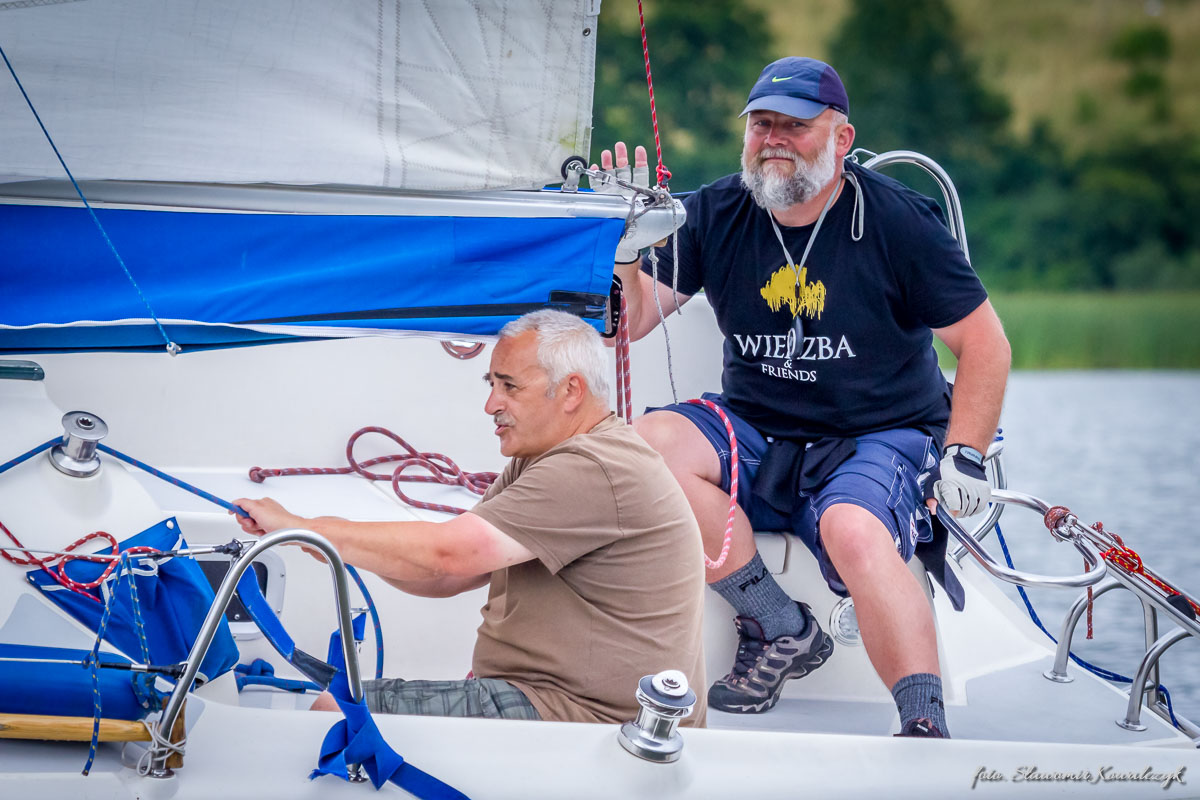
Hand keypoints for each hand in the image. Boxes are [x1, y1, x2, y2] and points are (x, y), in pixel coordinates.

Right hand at [231, 497, 303, 535]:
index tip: (229, 512)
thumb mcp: (257, 508)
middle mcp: (262, 510)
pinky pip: (256, 531)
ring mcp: (264, 520)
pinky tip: (265, 532)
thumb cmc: (279, 520)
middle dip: (247, 523)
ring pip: (249, 526)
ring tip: (262, 528)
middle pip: (244, 517)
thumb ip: (244, 503)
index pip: (241, 505)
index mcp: (260, 503)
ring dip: (253, 529)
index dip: (236, 510)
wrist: (290, 532)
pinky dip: (258, 533)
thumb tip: (235, 502)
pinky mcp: (267, 528)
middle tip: (254, 524)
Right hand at [591, 143, 651, 263]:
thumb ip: (658, 230)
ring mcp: (612, 194)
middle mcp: (626, 191)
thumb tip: (665, 235)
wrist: (621, 247)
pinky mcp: (601, 199)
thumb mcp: (651, 233)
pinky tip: (595, 168)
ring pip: (610, 174)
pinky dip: (595, 176)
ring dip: (609, 162)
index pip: (641, 174)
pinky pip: (597, 185)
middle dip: (622, 156)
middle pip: (625, 170)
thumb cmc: (638, 237)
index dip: (641, 161)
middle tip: (620, 145)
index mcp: (639, 194)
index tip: (639, 149)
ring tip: (608, 152)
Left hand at [922, 447, 989, 517]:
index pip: (954, 510)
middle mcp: (967, 489)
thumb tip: (934, 510)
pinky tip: (969, 502)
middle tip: (953, 505)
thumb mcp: (934, 482)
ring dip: (966, 510)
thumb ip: (932, 498)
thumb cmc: (948, 470)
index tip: (948, 509)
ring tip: (961, 502)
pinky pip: (981, 507)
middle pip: (963, 512)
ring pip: (972, 511)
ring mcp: (978, 491)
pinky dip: (975, 508)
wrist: (965, 458)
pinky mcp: (986, 491)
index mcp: (953, 487)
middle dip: (957, 511)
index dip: (950, 512)